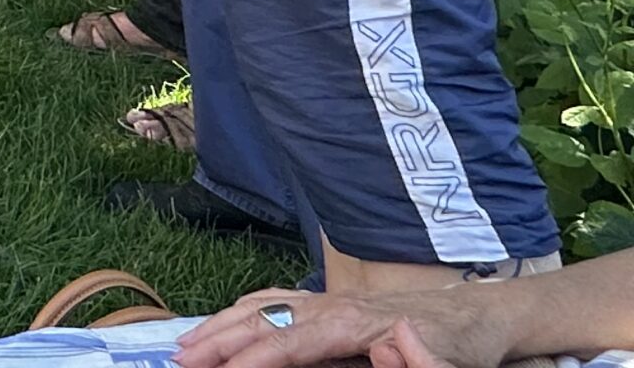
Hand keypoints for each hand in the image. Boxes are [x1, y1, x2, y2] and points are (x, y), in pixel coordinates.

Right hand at [177, 285, 503, 367]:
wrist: (480, 313)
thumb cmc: (465, 343)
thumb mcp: (458, 359)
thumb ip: (427, 359)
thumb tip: (391, 343)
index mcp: (355, 322)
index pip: (290, 340)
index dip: (252, 356)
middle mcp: (333, 305)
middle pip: (263, 318)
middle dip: (218, 339)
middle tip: (180, 359)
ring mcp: (329, 301)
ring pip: (262, 307)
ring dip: (221, 324)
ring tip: (186, 344)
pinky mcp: (331, 305)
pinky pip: (274, 302)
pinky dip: (242, 310)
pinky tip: (227, 321)